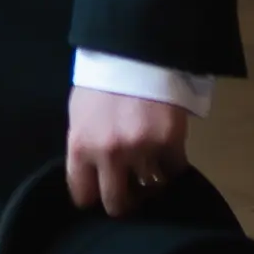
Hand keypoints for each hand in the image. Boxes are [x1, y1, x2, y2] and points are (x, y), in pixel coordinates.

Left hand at [66, 82, 190, 216]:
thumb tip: (92, 173)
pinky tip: (168, 154)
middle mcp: (109, 155)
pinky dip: (173, 165)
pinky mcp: (170, 142)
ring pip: (149, 188)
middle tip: (131, 194)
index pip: (82, 195)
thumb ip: (85, 146)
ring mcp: (141, 150)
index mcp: (80, 147)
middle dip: (124, 202)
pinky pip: (174, 170)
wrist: (135, 50)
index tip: (100, 195)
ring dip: (151, 182)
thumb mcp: (80, 114)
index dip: (93, 197)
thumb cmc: (101, 81)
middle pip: (117, 203)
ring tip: (151, 168)